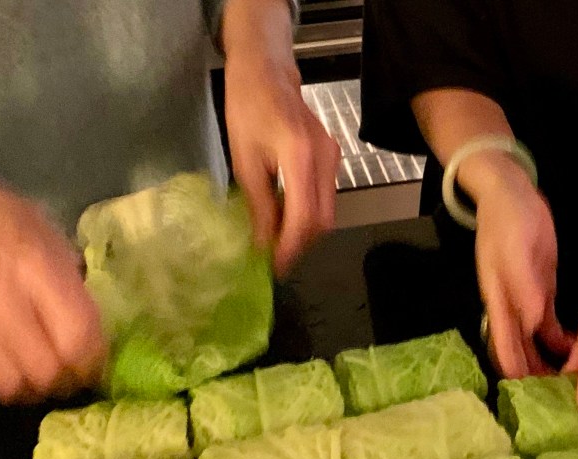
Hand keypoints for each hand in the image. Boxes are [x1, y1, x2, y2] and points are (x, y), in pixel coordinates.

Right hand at [0, 152, 106, 403]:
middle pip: (46, 371)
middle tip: (73, 377)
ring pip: (11, 385)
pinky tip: (8, 374)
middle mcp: (6, 301)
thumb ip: (76, 290)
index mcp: (40, 272)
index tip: (98, 363)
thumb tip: (95, 337)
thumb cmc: (14, 227)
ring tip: (42, 380)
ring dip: (34, 391)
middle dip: (67, 382)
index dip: (93, 360)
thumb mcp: (58, 245)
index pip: (76, 337)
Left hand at [222, 0, 340, 275]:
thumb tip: (262, 244)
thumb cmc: (248, 109)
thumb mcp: (244, 160)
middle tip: (274, 259)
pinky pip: (324, 196)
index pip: (305, 218)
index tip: (275, 267)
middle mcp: (326, 160)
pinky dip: (307, 213)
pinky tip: (284, 217)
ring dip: (304, 231)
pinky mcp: (332, 157)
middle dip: (300, 245)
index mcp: (301, 158)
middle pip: (323, 221)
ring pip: (326, 211)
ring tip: (276, 241)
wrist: (268, 72)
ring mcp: (333, 158)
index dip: (292, 248)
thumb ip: (258, 204)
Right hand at [473, 157, 574, 376]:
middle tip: (568, 398)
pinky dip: (563, 342)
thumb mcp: (517, 249)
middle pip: (519, 354)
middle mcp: (510, 308)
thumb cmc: (509, 219)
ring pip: (536, 344)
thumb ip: (524, 286)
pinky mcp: (540, 290)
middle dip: (538, 378)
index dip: (519, 375)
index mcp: (499, 300)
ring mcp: (525, 301)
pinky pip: (549, 326)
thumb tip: (532, 324)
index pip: (505, 349)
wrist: (509, 193)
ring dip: (552, 364)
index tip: (539, 398)